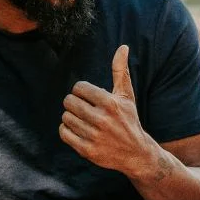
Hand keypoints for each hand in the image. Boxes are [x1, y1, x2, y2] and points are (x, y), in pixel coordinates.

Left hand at [60, 45, 151, 174]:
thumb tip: (123, 47)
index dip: (81, 91)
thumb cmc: (129, 119)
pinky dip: (67, 130)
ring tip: (83, 120)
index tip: (88, 96)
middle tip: (82, 107)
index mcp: (110, 103)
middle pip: (69, 102)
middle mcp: (102, 119)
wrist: (135, 153)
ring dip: (72, 117)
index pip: (79, 88)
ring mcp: (94, 135)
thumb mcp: (127, 95)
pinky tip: (78, 129)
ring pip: (66, 117)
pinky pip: (64, 133)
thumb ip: (121, 71)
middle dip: (74, 103)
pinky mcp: (87, 150)